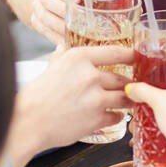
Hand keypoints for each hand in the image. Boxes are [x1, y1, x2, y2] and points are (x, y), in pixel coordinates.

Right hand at [18, 44, 133, 151]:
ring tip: (127, 101)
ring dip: (127, 100)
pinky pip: (117, 117)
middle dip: (129, 83)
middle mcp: (90, 76)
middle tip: (131, 85)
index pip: (116, 52)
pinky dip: (117, 116)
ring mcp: (96, 99)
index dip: (130, 56)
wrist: (28, 121)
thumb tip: (64, 45)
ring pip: (124, 98)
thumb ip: (62, 55)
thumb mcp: (51, 66)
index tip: (137, 58)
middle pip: (123, 78)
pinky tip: (112, 116)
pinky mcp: (97, 119)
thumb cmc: (36, 95)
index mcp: (79, 58)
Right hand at [29, 0, 80, 45]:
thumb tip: (104, 2)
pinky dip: (54, 36)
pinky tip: (65, 41)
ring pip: (44, 16)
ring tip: (72, 33)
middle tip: (77, 20)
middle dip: (62, 11)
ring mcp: (37, 5)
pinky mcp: (35, 19)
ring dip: (59, 26)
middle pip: (47, 0)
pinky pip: (43, 29)